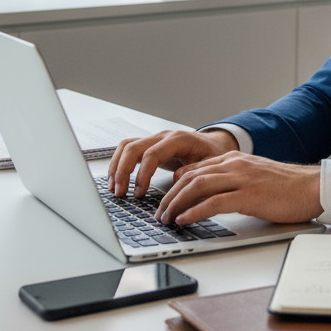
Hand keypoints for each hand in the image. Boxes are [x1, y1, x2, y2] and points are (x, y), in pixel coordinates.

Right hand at [107, 127, 237, 197]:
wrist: (216, 145)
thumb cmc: (213, 155)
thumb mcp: (210, 167)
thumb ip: (194, 178)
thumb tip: (176, 194)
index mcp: (178, 139)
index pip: (152, 154)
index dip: (142, 175)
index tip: (138, 194)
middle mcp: (163, 136)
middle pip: (133, 147)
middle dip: (123, 171)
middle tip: (119, 193)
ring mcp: (155, 139)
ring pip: (127, 146)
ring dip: (117, 167)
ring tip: (114, 188)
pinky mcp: (150, 146)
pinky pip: (129, 150)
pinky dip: (119, 164)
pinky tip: (117, 180)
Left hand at [154, 152, 321, 225]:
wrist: (312, 187)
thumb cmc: (287, 187)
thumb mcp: (254, 177)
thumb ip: (233, 180)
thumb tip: (211, 196)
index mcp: (234, 159)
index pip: (195, 168)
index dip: (175, 185)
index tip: (166, 200)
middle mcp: (234, 165)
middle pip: (190, 177)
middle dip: (170, 197)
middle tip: (160, 214)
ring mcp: (241, 179)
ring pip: (197, 187)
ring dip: (177, 204)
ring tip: (166, 219)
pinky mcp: (249, 196)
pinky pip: (214, 202)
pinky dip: (195, 212)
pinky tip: (185, 221)